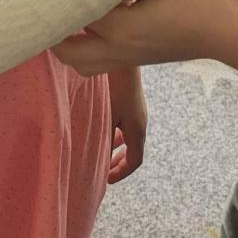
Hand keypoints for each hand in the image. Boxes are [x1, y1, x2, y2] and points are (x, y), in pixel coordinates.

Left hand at [55, 0, 228, 74]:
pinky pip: (98, 62)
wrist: (223, 34)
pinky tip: (91, 20)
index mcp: (121, 29)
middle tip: (52, 4)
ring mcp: (125, 59)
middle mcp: (117, 50)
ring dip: (68, 45)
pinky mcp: (133, 60)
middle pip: (69, 54)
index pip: (76, 16)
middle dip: (54, 33)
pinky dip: (85, 47)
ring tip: (68, 15)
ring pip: (82, 64)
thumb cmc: (194, 2)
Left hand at [108, 66, 147, 183]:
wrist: (122, 57)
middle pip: (133, 150)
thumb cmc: (113, 87)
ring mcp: (136, 110)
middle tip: (103, 169)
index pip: (134, 161)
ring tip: (99, 148)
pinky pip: (124, 122)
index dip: (121, 173)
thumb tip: (97, 158)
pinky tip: (101, 125)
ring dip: (114, 145)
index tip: (106, 179)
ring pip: (127, 135)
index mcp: (137, 130)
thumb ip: (103, 139)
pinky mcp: (131, 99)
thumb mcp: (107, 117)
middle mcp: (140, 121)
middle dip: (118, 162)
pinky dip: (114, 130)